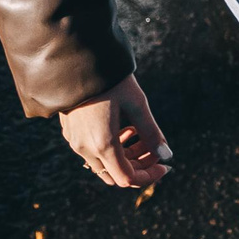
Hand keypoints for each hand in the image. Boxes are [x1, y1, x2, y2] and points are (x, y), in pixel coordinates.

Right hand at [58, 74, 172, 188]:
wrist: (76, 60)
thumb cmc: (110, 79)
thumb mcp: (136, 103)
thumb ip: (152, 132)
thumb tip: (167, 155)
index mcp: (102, 144)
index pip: (127, 179)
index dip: (149, 176)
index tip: (165, 165)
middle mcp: (85, 148)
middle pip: (115, 174)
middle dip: (139, 166)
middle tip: (155, 148)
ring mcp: (75, 141)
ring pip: (104, 164)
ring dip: (126, 156)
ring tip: (140, 133)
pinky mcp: (70, 132)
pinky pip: (92, 151)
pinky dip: (112, 147)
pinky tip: (124, 127)